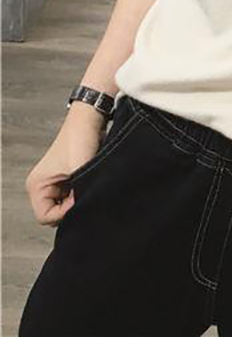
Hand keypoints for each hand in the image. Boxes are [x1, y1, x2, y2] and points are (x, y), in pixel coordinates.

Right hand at [25, 104, 107, 226]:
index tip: (79, 197)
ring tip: (86, 182)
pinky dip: (81, 191)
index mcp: (36, 186)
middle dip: (71, 206)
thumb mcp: (80, 171)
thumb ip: (80, 195)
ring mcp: (54, 182)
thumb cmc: (80, 140)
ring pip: (64, 205)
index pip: (45, 217)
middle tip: (84, 190)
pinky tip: (88, 180)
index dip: (65, 212)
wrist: (89, 120)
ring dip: (77, 198)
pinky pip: (72, 195)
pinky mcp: (66, 178)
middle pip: (54, 213)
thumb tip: (85, 210)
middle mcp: (42, 185)